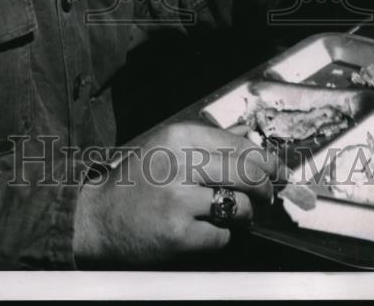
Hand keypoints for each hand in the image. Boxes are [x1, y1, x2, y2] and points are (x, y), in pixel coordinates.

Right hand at [73, 122, 280, 265]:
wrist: (97, 219)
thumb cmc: (137, 182)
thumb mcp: (168, 147)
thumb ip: (210, 141)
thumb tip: (252, 138)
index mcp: (179, 136)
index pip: (242, 145)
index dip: (266, 160)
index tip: (276, 170)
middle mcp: (180, 164)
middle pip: (249, 173)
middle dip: (265, 188)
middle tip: (266, 196)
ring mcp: (179, 200)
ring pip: (241, 206)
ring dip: (246, 215)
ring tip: (236, 214)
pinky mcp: (179, 235)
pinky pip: (223, 236)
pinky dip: (223, 237)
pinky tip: (209, 230)